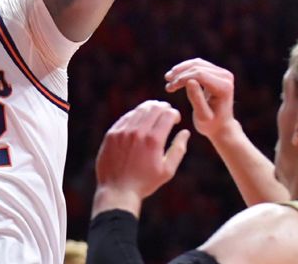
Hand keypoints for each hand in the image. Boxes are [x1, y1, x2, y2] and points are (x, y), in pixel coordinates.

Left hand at [93, 101, 189, 216]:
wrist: (117, 191)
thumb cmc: (145, 183)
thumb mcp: (167, 170)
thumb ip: (178, 149)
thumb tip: (185, 132)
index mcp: (153, 140)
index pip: (167, 114)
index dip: (174, 113)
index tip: (176, 118)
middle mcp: (138, 132)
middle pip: (153, 108)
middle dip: (163, 107)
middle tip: (166, 110)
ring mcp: (123, 131)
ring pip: (139, 110)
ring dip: (149, 108)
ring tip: (154, 112)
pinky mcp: (112, 134)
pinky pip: (126, 117)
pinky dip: (135, 115)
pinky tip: (139, 119)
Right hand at [165, 58, 235, 141]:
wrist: (221, 126)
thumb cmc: (211, 124)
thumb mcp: (202, 116)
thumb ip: (197, 99)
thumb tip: (189, 81)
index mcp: (224, 87)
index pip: (200, 75)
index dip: (182, 79)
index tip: (169, 88)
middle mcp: (226, 76)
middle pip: (198, 67)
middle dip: (180, 75)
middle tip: (167, 86)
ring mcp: (222, 73)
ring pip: (196, 63)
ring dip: (180, 70)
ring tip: (168, 79)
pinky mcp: (217, 71)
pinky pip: (198, 64)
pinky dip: (185, 69)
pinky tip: (175, 77)